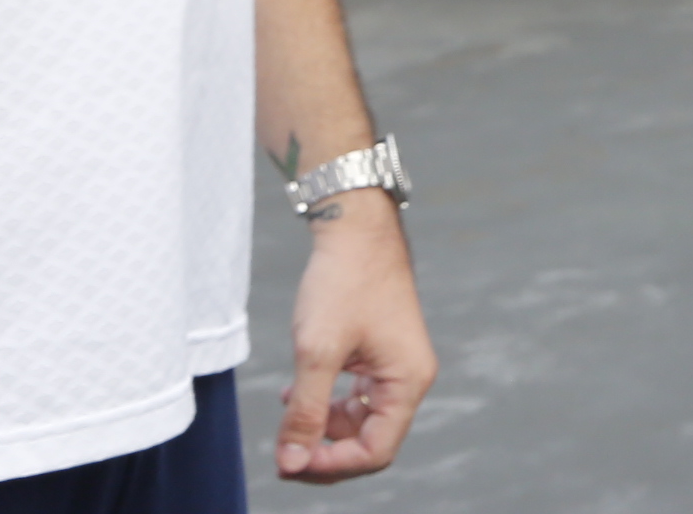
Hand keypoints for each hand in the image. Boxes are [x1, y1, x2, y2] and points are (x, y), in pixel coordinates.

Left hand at [277, 197, 433, 481]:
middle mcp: (409, 377)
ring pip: (360, 421)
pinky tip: (297, 390)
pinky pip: (356, 396)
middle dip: (325, 450)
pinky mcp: (379, 353)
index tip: (289, 462)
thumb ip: (305, 412)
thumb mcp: (316, 351)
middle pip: (370, 440)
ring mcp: (396, 365)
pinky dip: (327, 402)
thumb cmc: (343, 282)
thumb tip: (290, 463)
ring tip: (289, 411)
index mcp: (408, 380)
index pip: (376, 450)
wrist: (355, 227)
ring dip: (322, 426)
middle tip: (282, 450)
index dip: (332, 465)